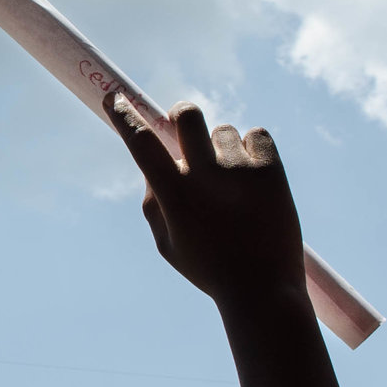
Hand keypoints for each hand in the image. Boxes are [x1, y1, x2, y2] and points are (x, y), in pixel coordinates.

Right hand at [111, 97, 306, 307]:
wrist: (264, 288)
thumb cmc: (210, 268)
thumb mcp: (168, 244)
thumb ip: (153, 203)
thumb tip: (153, 167)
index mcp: (174, 195)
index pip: (142, 142)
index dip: (125, 116)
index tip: (115, 97)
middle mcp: (205, 176)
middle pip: (187, 114)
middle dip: (182, 115)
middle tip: (187, 133)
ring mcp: (240, 169)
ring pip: (223, 131)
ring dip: (223, 149)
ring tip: (234, 185)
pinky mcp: (271, 169)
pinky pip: (257, 134)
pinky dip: (254, 150)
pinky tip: (256, 179)